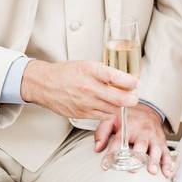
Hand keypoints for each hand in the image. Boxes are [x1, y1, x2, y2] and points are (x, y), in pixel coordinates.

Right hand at [20, 60, 137, 119]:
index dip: (130, 81)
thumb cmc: (66, 72)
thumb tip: (124, 78)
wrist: (45, 84)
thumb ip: (104, 72)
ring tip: (122, 100)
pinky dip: (109, 112)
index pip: (115, 77)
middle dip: (131, 99)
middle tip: (135, 97)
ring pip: (112, 109)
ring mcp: (85, 102)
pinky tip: (108, 106)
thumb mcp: (86, 65)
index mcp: (90, 70)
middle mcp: (88, 87)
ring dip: (120, 106)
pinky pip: (102, 116)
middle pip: (118, 98)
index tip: (137, 83)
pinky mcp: (81, 114)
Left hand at [94, 104, 175, 176]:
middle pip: (141, 145)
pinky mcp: (162, 143)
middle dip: (137, 157)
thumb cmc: (128, 117)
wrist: (148, 109)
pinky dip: (168, 163)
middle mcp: (143, 132)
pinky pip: (167, 153)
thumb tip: (97, 147)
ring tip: (152, 170)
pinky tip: (167, 172)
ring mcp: (154, 137)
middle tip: (133, 167)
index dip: (112, 153)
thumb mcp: (112, 118)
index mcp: (129, 126)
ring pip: (155, 149)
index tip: (106, 164)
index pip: (119, 141)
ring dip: (154, 160)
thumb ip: (103, 132)